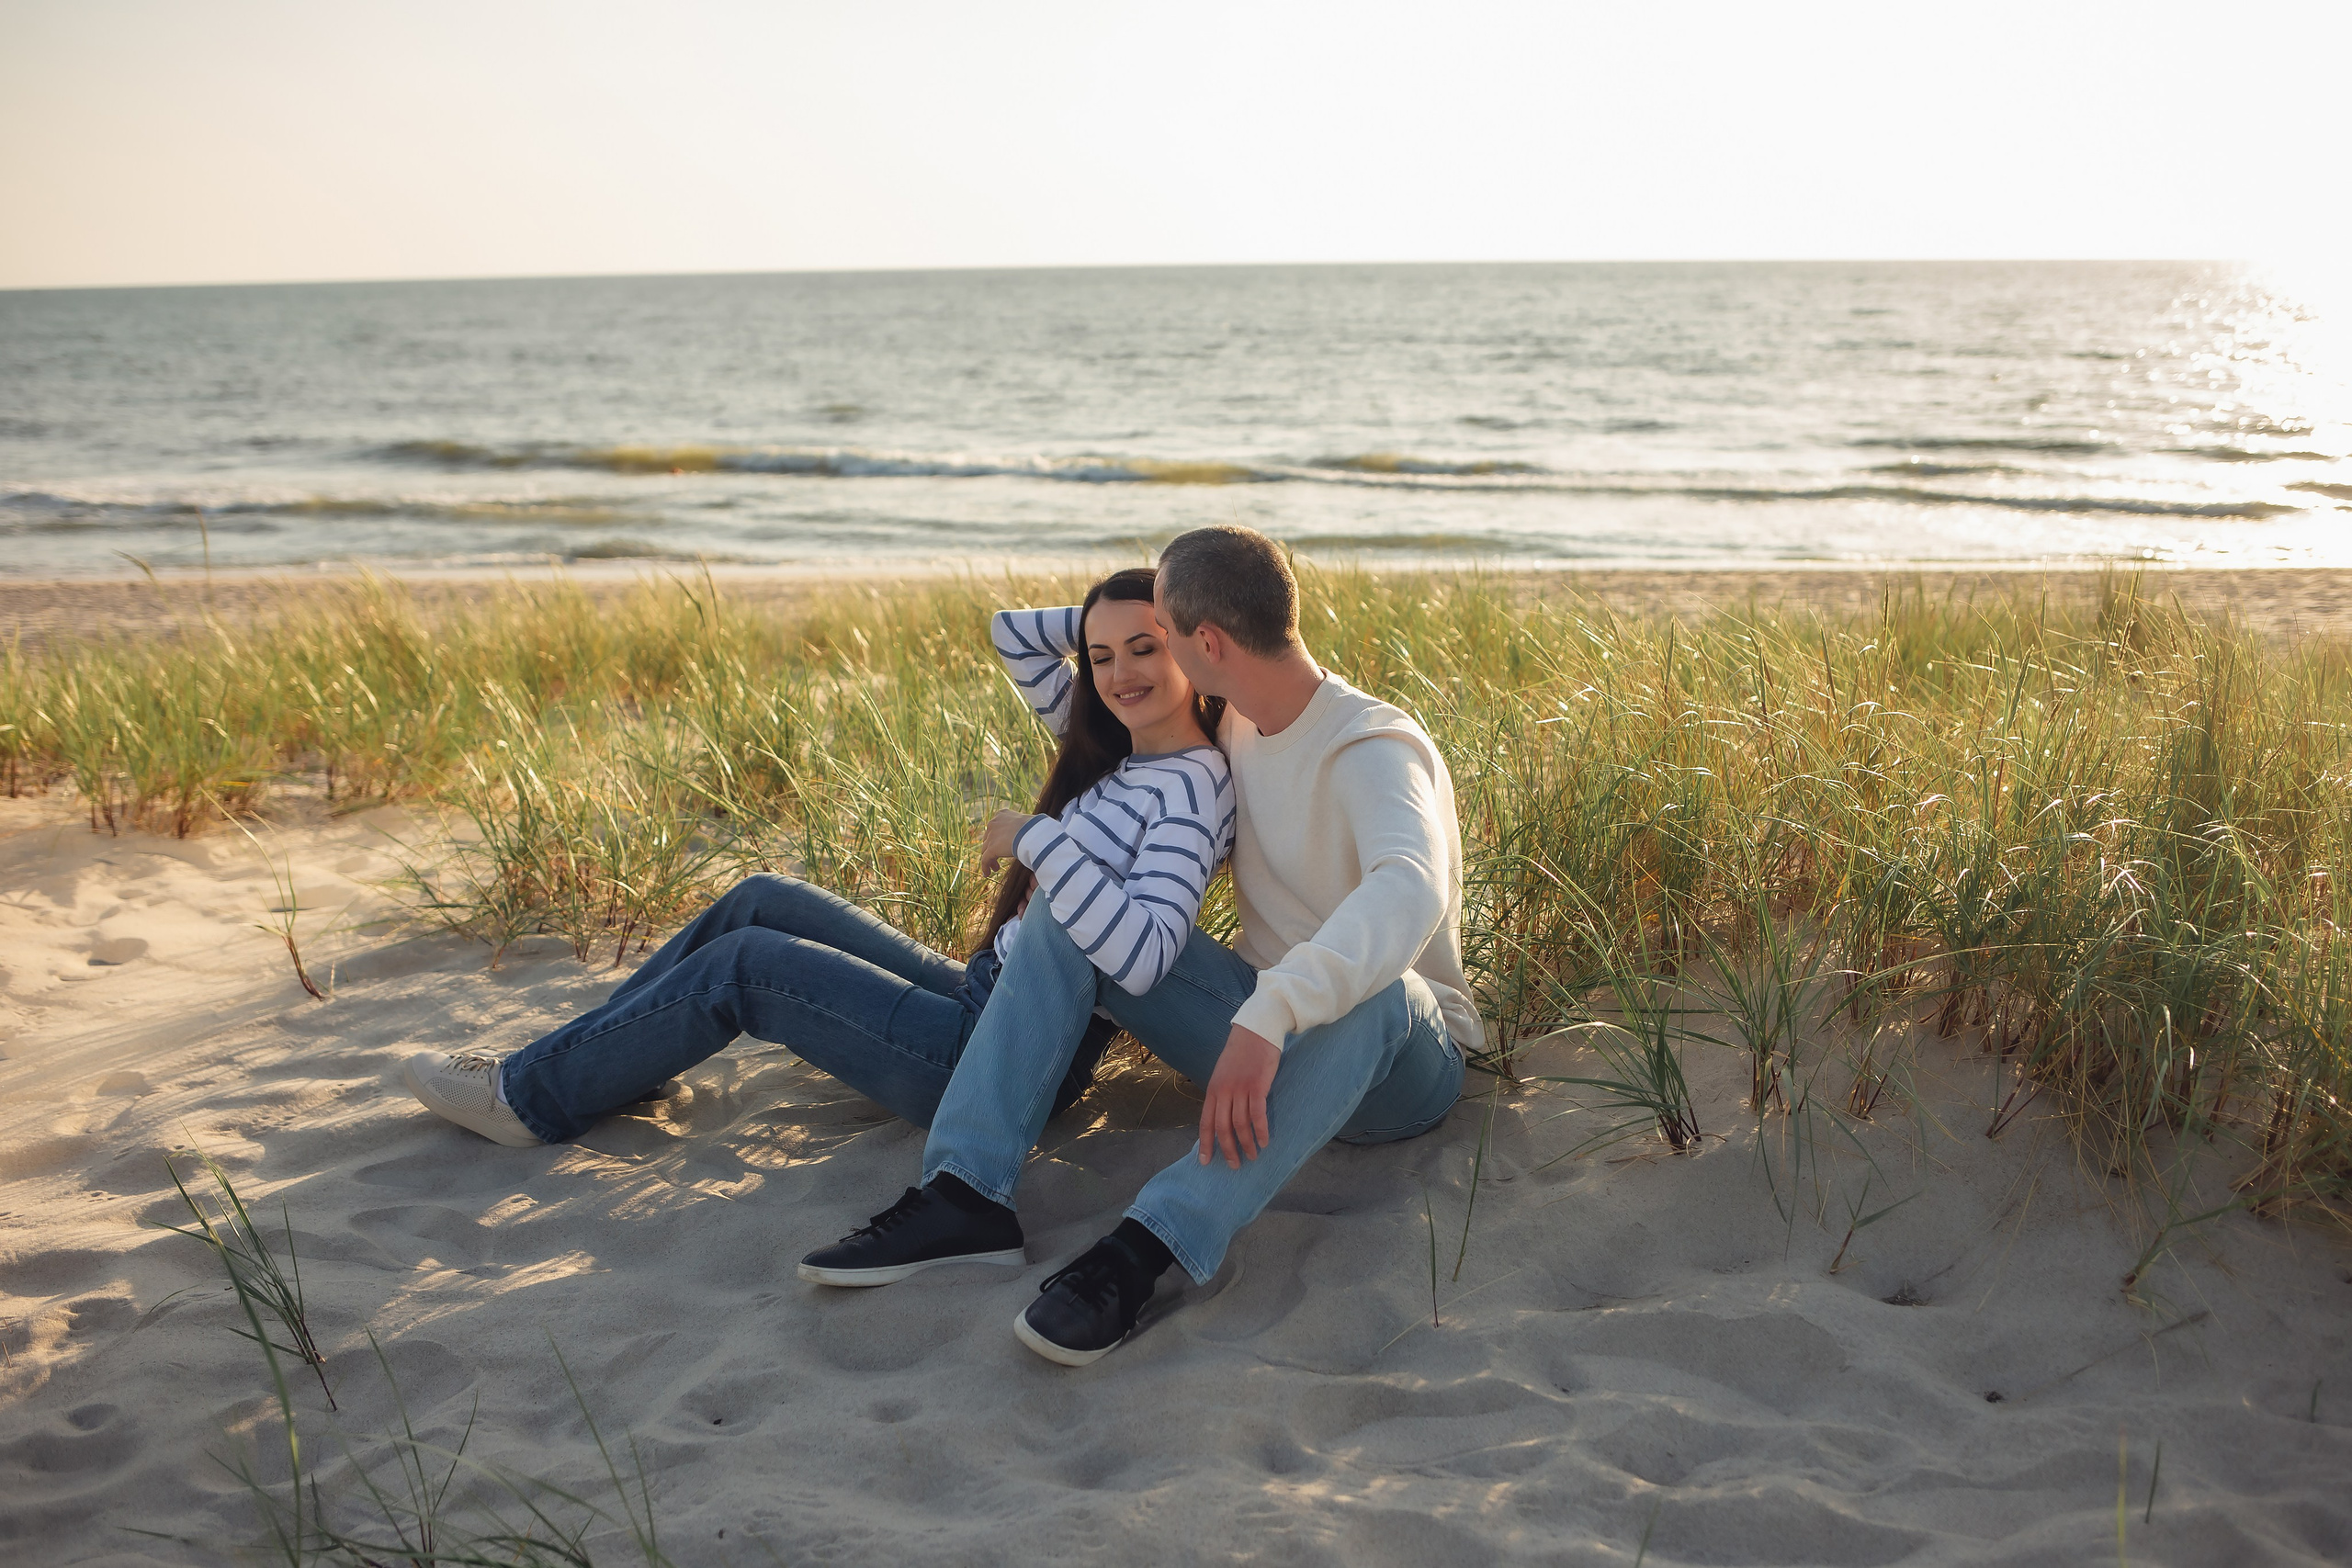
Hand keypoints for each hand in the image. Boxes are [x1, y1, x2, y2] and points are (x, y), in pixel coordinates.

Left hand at [981, 809, 1032, 873]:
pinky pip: (985, 859)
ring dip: (990, 859)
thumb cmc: (1036, 828)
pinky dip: (986, 867)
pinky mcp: (991, 848)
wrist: (1032, 831)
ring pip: (986, 850)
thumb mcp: (1027, 824)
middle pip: (988, 838)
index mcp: (1002, 814)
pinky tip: (988, 874)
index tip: (1001, 845)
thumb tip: (1035, 836)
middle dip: (992, 847)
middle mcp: (994, 823)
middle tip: (998, 857)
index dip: (996, 837)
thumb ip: (1023, 829)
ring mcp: (991, 836)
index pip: (995, 827)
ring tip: (996, 868)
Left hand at [1197, 1026, 1280, 1167]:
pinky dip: (1261, 1131)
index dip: (1205, 1144)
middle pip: (1222, 1128)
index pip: (1206, 1122)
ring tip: (1252, 1156)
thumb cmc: (1242, 1052)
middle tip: (1234, 1165)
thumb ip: (1222, 1093)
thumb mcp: (1224, 1072)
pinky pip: (1257, 1115)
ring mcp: (1240, 1089)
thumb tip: (1223, 1114)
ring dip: (1246, 1144)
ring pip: (1240, 1124)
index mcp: (1213, 1089)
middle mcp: (1223, 1091)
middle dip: (1227, 1149)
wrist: (1256, 1030)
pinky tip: (1264, 1141)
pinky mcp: (1257, 1086)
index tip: (1205, 1162)